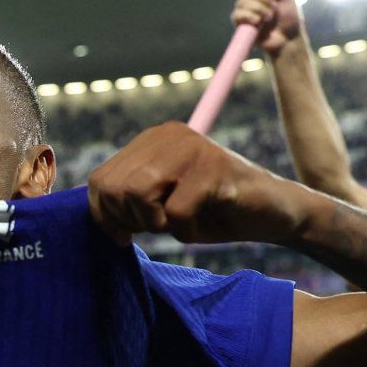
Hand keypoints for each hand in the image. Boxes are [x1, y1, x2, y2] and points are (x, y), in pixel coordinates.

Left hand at [89, 122, 313, 247]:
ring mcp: (193, 147)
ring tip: (179, 220)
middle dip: (131, 220)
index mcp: (151, 140)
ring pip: (138, 194)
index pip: (99, 181)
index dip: (106, 215)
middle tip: (160, 225)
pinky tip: (203, 221)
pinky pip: (174, 212)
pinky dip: (185, 230)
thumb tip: (94, 214)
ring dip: (156, 222)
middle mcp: (169, 135)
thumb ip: (125, 200)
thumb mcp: (157, 205)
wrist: (272, 214)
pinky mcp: (214, 168)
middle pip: (115, 188)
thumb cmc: (210, 212)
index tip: (127, 232)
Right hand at [231, 0, 302, 57]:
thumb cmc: (289, 18)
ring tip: (269, 18)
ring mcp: (245, 11)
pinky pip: (237, 15)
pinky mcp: (240, 24)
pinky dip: (249, 17)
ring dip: (259, 9)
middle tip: (274, 6)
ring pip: (242, 2)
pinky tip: (258, 22)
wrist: (287, 38)